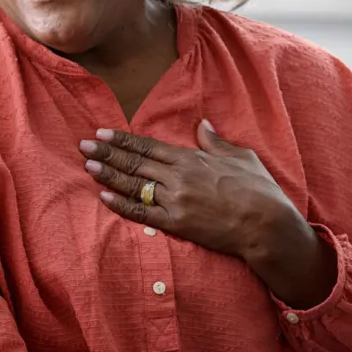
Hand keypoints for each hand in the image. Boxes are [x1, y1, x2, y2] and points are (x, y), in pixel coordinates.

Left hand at [79, 122, 336, 308]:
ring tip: (88, 166)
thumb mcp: (240, 156)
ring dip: (109, 176)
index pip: (148, 146)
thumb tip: (202, 124)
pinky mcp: (178, 225)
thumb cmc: (258, 189)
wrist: (268, 226)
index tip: (101, 133)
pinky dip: (122, 206)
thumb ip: (214, 141)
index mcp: (191, 158)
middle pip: (135, 163)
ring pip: (135, 186)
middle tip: (83, 146)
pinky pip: (143, 214)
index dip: (122, 140)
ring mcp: (176, 201)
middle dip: (107, 154)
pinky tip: (104, 198)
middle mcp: (178, 177)